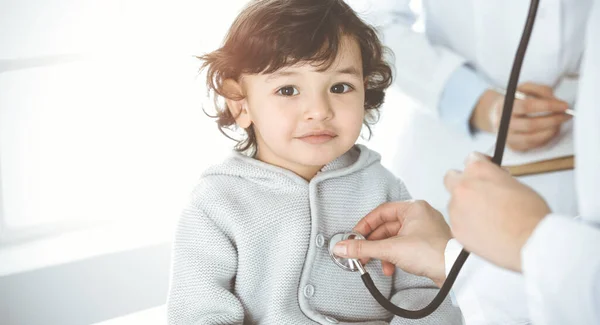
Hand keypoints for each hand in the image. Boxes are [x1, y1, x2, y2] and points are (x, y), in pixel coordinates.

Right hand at [332, 200, 451, 287]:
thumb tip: (342, 247)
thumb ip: (364, 248)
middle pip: (386, 226)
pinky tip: (390, 268)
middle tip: (360, 253)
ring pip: (394, 238)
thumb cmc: (432, 253)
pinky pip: (403, 247)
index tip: (354, 237)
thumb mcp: (391, 249)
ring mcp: (424, 231)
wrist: (456, 272)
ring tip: (375, 263)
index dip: (365, 225)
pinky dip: (393, 257)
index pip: (381, 212)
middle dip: (372, 243)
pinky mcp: (427, 246)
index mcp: (413, 208)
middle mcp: (420, 216)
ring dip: (382, 252)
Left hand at [444, 152, 549, 271]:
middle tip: (478, 193)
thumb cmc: (529, 215)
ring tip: (486, 218)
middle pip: (452, 178)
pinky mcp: (455, 229)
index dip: (480, 165)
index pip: (471, 159)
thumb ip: (495, 177)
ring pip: (454, 203)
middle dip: (462, 183)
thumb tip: (491, 180)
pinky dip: (466, 225)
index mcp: (478, 171)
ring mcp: (456, 209)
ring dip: (465, 207)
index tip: (484, 173)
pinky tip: (484, 230)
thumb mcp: (516, 183)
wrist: (529, 242)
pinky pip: (457, 223)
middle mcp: (462, 187)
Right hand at [470, 82, 570, 150]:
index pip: (527, 106)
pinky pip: (533, 146)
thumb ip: (540, 90)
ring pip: (532, 138)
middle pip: (530, 125)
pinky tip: (551, 130)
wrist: (498, 115)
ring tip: (560, 123)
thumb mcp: (525, 89)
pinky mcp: (513, 147)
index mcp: (505, 106)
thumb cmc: (515, 101)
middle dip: (553, 120)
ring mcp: (507, 137)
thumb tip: (555, 100)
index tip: (563, 105)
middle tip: (566, 115)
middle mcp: (503, 123)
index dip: (547, 106)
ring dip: (551, 131)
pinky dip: (546, 138)